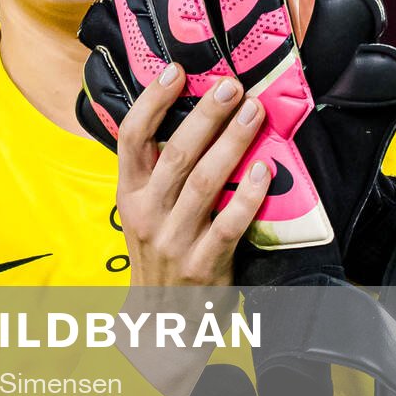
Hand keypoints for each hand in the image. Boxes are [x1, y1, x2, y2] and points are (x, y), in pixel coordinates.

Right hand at [114, 66, 270, 395]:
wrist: (161, 324)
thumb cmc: (158, 258)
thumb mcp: (142, 214)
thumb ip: (155, 174)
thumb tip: (186, 117)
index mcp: (128, 195)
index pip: (131, 138)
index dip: (152, 101)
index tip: (176, 71)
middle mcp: (145, 214)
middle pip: (175, 153)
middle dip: (207, 115)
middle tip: (233, 85)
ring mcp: (173, 240)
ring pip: (204, 182)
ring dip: (233, 142)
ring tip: (255, 112)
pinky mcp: (203, 264)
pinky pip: (229, 222)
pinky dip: (250, 194)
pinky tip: (268, 169)